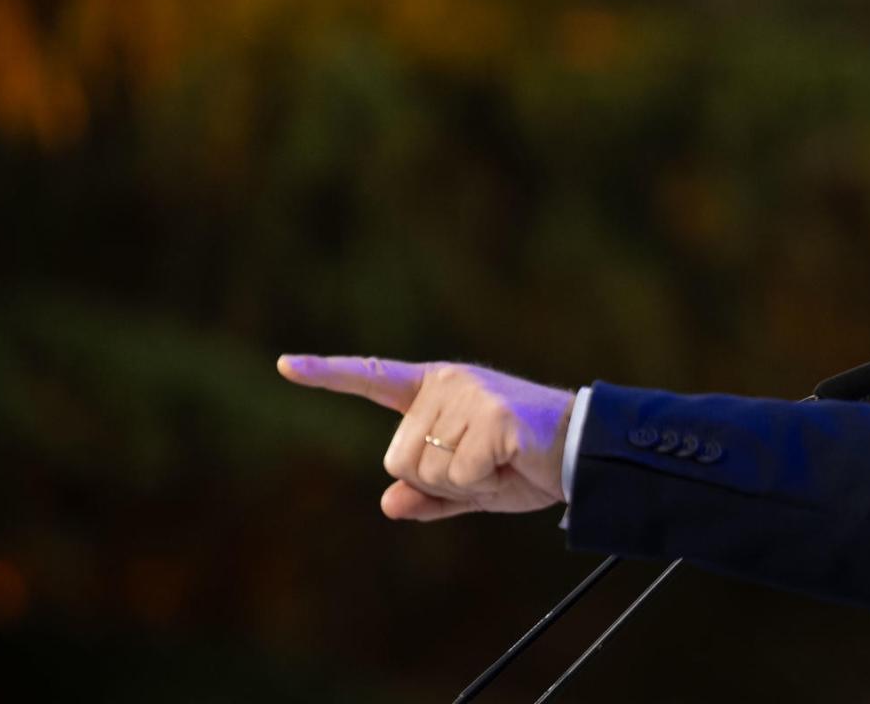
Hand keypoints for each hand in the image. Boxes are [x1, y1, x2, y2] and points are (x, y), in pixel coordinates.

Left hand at [277, 355, 573, 520]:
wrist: (584, 454)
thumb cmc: (528, 464)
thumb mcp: (472, 486)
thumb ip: (429, 494)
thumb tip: (388, 503)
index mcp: (438, 390)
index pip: (374, 379)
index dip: (328, 374)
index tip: (284, 366)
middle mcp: (448, 384)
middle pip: (398, 458)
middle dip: (437, 478)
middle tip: (487, 463)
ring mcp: (469, 396)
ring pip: (425, 469)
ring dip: (463, 481)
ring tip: (503, 460)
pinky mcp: (492, 416)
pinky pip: (459, 474)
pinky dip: (485, 482)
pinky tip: (513, 462)